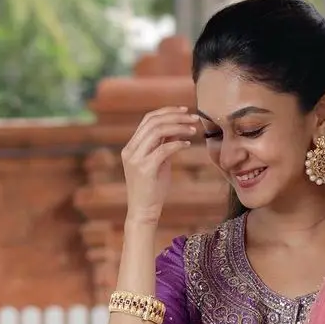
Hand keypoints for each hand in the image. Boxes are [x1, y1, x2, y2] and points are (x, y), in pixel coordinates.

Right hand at [121, 107, 197, 226]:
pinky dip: (177, 144)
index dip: (167, 111)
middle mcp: (130, 150)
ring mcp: (136, 159)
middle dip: (176, 116)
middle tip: (194, 118)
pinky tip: (187, 144)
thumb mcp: (158, 162)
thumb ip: (164, 145)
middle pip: (153, 122)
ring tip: (194, 130)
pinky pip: (163, 149)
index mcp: (131, 147)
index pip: (148, 119)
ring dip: (178, 127)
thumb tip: (178, 127)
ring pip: (157, 131)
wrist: (143, 212)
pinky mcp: (145, 169)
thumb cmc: (152, 189)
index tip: (185, 111)